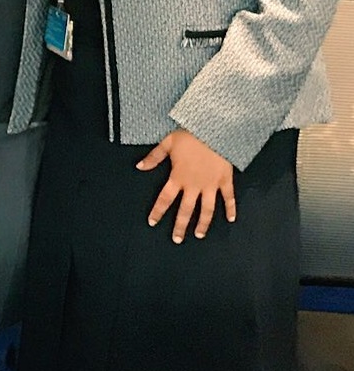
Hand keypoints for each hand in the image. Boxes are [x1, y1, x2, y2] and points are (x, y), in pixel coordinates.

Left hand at [139, 128, 236, 242]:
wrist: (215, 130)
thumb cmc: (190, 136)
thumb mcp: (167, 143)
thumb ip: (154, 157)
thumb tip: (139, 167)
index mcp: (178, 177)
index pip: (165, 199)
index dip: (158, 211)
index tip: (152, 223)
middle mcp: (194, 185)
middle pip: (185, 210)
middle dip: (180, 226)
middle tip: (177, 239)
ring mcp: (211, 185)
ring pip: (207, 210)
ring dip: (203, 223)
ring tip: (199, 235)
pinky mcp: (225, 181)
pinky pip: (229, 198)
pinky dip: (231, 209)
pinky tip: (231, 220)